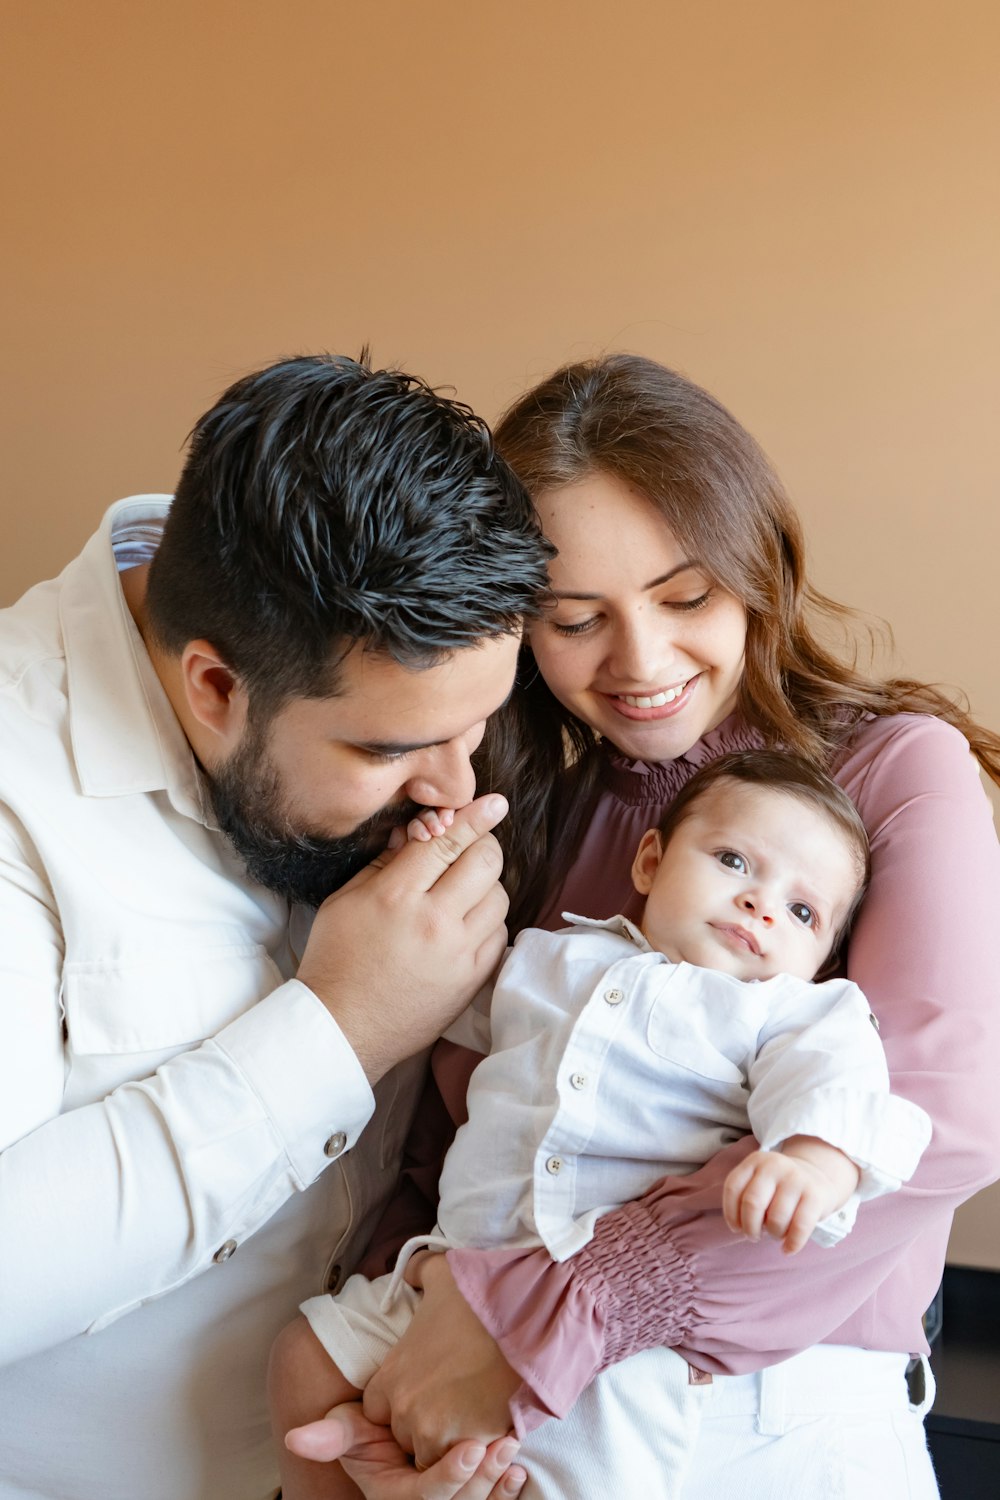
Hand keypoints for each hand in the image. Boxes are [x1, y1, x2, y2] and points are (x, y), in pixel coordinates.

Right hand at [290, 1401, 525, 1499]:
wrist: (392, 1422)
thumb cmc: (371, 1421)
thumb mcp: (350, 1425)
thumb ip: (330, 1435)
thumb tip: (295, 1439)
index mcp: (391, 1497)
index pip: (422, 1497)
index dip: (447, 1477)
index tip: (471, 1448)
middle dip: (480, 1480)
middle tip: (503, 1445)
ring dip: (496, 1483)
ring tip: (512, 1446)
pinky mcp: (467, 1496)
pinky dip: (506, 1489)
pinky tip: (517, 1470)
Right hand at [298, 796, 508, 1082]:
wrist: (343, 1028)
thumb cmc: (336, 960)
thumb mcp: (345, 900)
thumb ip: (385, 862)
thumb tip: (418, 832)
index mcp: (396, 897)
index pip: (447, 842)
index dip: (473, 817)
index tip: (495, 803)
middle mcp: (434, 922)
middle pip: (485, 862)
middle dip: (480, 846)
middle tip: (466, 850)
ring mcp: (459, 954)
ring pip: (499, 896)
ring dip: (484, 885)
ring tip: (459, 892)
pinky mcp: (472, 980)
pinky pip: (500, 934)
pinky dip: (488, 921)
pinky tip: (465, 923)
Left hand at [363, 1255, 521, 1470]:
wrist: (529, 1322)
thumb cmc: (483, 1297)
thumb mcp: (442, 1272)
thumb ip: (416, 1271)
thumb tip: (410, 1272)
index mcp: (393, 1374)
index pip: (375, 1407)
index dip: (398, 1399)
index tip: (422, 1388)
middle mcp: (406, 1408)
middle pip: (401, 1434)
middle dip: (421, 1422)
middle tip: (450, 1400)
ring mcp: (436, 1431)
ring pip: (429, 1453)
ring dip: (445, 1440)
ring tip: (470, 1413)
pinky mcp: (468, 1446)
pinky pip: (460, 1462)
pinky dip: (471, 1450)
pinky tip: (486, 1424)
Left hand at [722, 1140, 857, 1254]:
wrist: (819, 1178)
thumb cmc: (780, 1188)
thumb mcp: (760, 1180)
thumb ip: (745, 1196)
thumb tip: (739, 1227)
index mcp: (755, 1161)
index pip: (733, 1187)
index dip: (730, 1213)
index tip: (736, 1228)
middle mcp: (775, 1165)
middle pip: (752, 1203)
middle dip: (750, 1228)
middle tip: (754, 1236)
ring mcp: (796, 1179)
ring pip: (775, 1218)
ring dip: (773, 1234)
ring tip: (775, 1234)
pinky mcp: (815, 1195)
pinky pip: (800, 1227)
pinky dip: (792, 1244)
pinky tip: (788, 1249)